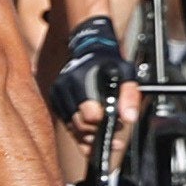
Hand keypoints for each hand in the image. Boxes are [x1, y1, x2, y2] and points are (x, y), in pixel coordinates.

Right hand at [50, 15, 127, 137]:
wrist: (89, 51)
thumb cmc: (110, 63)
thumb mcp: (127, 74)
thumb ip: (130, 96)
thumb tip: (130, 118)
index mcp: (80, 80)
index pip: (90, 115)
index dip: (105, 122)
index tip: (116, 121)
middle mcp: (64, 87)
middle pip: (80, 125)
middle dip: (98, 131)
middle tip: (114, 130)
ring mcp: (57, 95)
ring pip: (72, 128)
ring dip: (89, 134)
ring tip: (105, 130)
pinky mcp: (55, 101)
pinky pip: (67, 124)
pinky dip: (80, 129)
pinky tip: (92, 126)